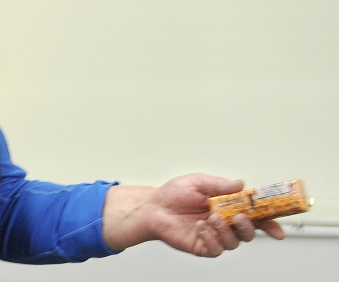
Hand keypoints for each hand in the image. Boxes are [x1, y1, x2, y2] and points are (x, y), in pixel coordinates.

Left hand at [103, 174, 285, 256]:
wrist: (153, 207)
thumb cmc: (174, 194)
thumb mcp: (197, 182)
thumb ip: (220, 185)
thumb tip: (241, 184)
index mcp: (228, 207)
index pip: (255, 216)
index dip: (269, 223)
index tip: (277, 228)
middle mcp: (225, 223)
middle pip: (249, 232)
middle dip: (248, 226)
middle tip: (237, 217)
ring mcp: (215, 237)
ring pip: (234, 242)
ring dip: (225, 231)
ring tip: (210, 218)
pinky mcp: (203, 247)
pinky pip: (216, 250)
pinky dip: (211, 238)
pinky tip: (199, 227)